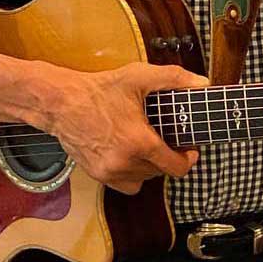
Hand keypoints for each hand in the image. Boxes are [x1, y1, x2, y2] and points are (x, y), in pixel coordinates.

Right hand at [45, 62, 207, 194]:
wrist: (61, 102)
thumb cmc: (98, 90)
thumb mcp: (139, 76)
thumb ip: (175, 78)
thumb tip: (201, 83)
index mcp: (138, 142)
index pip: (176, 167)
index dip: (188, 159)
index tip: (189, 150)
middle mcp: (124, 162)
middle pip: (161, 172)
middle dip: (167, 156)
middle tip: (165, 139)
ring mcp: (109, 171)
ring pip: (144, 179)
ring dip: (150, 166)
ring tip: (146, 146)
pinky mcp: (97, 175)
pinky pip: (126, 184)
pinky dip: (132, 174)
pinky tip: (130, 155)